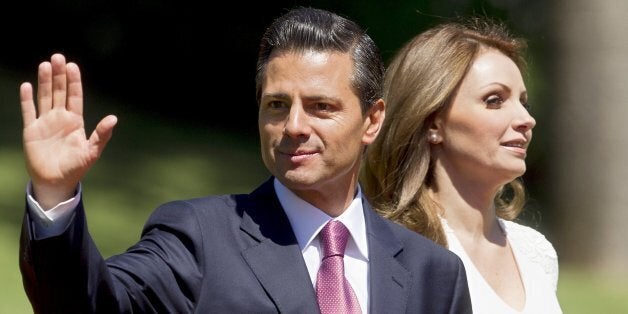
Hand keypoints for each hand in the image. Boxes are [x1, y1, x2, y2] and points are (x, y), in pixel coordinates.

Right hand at [20, 53, 116, 208]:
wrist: (56, 182)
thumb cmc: (76, 167)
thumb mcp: (92, 151)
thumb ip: (101, 135)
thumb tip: (114, 118)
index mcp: (75, 121)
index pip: (75, 96)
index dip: (74, 81)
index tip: (72, 66)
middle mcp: (60, 118)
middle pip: (59, 92)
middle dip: (58, 75)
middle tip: (57, 57)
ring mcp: (45, 123)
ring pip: (44, 97)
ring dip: (44, 82)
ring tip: (44, 65)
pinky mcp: (31, 130)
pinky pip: (28, 111)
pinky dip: (26, 99)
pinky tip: (26, 86)